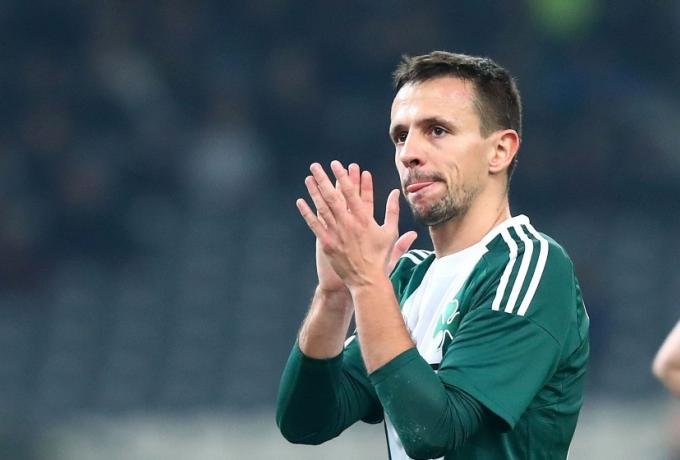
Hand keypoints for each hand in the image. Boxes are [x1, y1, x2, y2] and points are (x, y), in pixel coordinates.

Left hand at [297, 161, 416, 289]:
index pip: (352, 193)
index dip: (343, 177)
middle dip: (324, 179)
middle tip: (316, 166)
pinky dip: (307, 213)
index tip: (336, 165)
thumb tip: (396, 193)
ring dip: (314, 192)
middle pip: (334, 196)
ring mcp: (337, 233)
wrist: (367, 280)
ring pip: (323, 208)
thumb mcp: (390, 232)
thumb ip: (392, 211)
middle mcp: (349, 223)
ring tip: (308, 178)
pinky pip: (315, 225)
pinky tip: (300, 202)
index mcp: (364, 219)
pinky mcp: (327, 243)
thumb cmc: (380, 257)